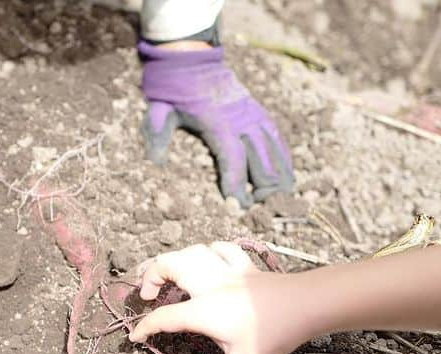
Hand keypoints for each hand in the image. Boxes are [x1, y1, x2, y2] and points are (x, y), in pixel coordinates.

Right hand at [129, 243, 312, 353]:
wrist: (308, 303)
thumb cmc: (274, 333)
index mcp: (204, 309)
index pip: (164, 316)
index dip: (145, 327)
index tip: (136, 338)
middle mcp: (210, 284)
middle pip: (170, 265)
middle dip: (151, 275)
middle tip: (145, 293)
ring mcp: (229, 272)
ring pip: (192, 252)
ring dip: (174, 259)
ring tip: (167, 273)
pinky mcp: (246, 267)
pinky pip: (221, 250)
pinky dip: (208, 252)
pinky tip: (207, 259)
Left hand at [139, 41, 293, 207]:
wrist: (191, 57)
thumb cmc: (173, 87)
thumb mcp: (159, 108)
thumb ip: (157, 132)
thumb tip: (155, 163)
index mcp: (218, 121)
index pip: (233, 158)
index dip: (237, 183)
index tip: (237, 206)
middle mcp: (242, 118)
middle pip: (262, 159)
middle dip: (263, 187)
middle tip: (257, 208)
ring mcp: (253, 114)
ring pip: (275, 150)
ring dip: (279, 175)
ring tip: (279, 199)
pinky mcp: (258, 111)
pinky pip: (277, 138)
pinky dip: (283, 158)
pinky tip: (285, 175)